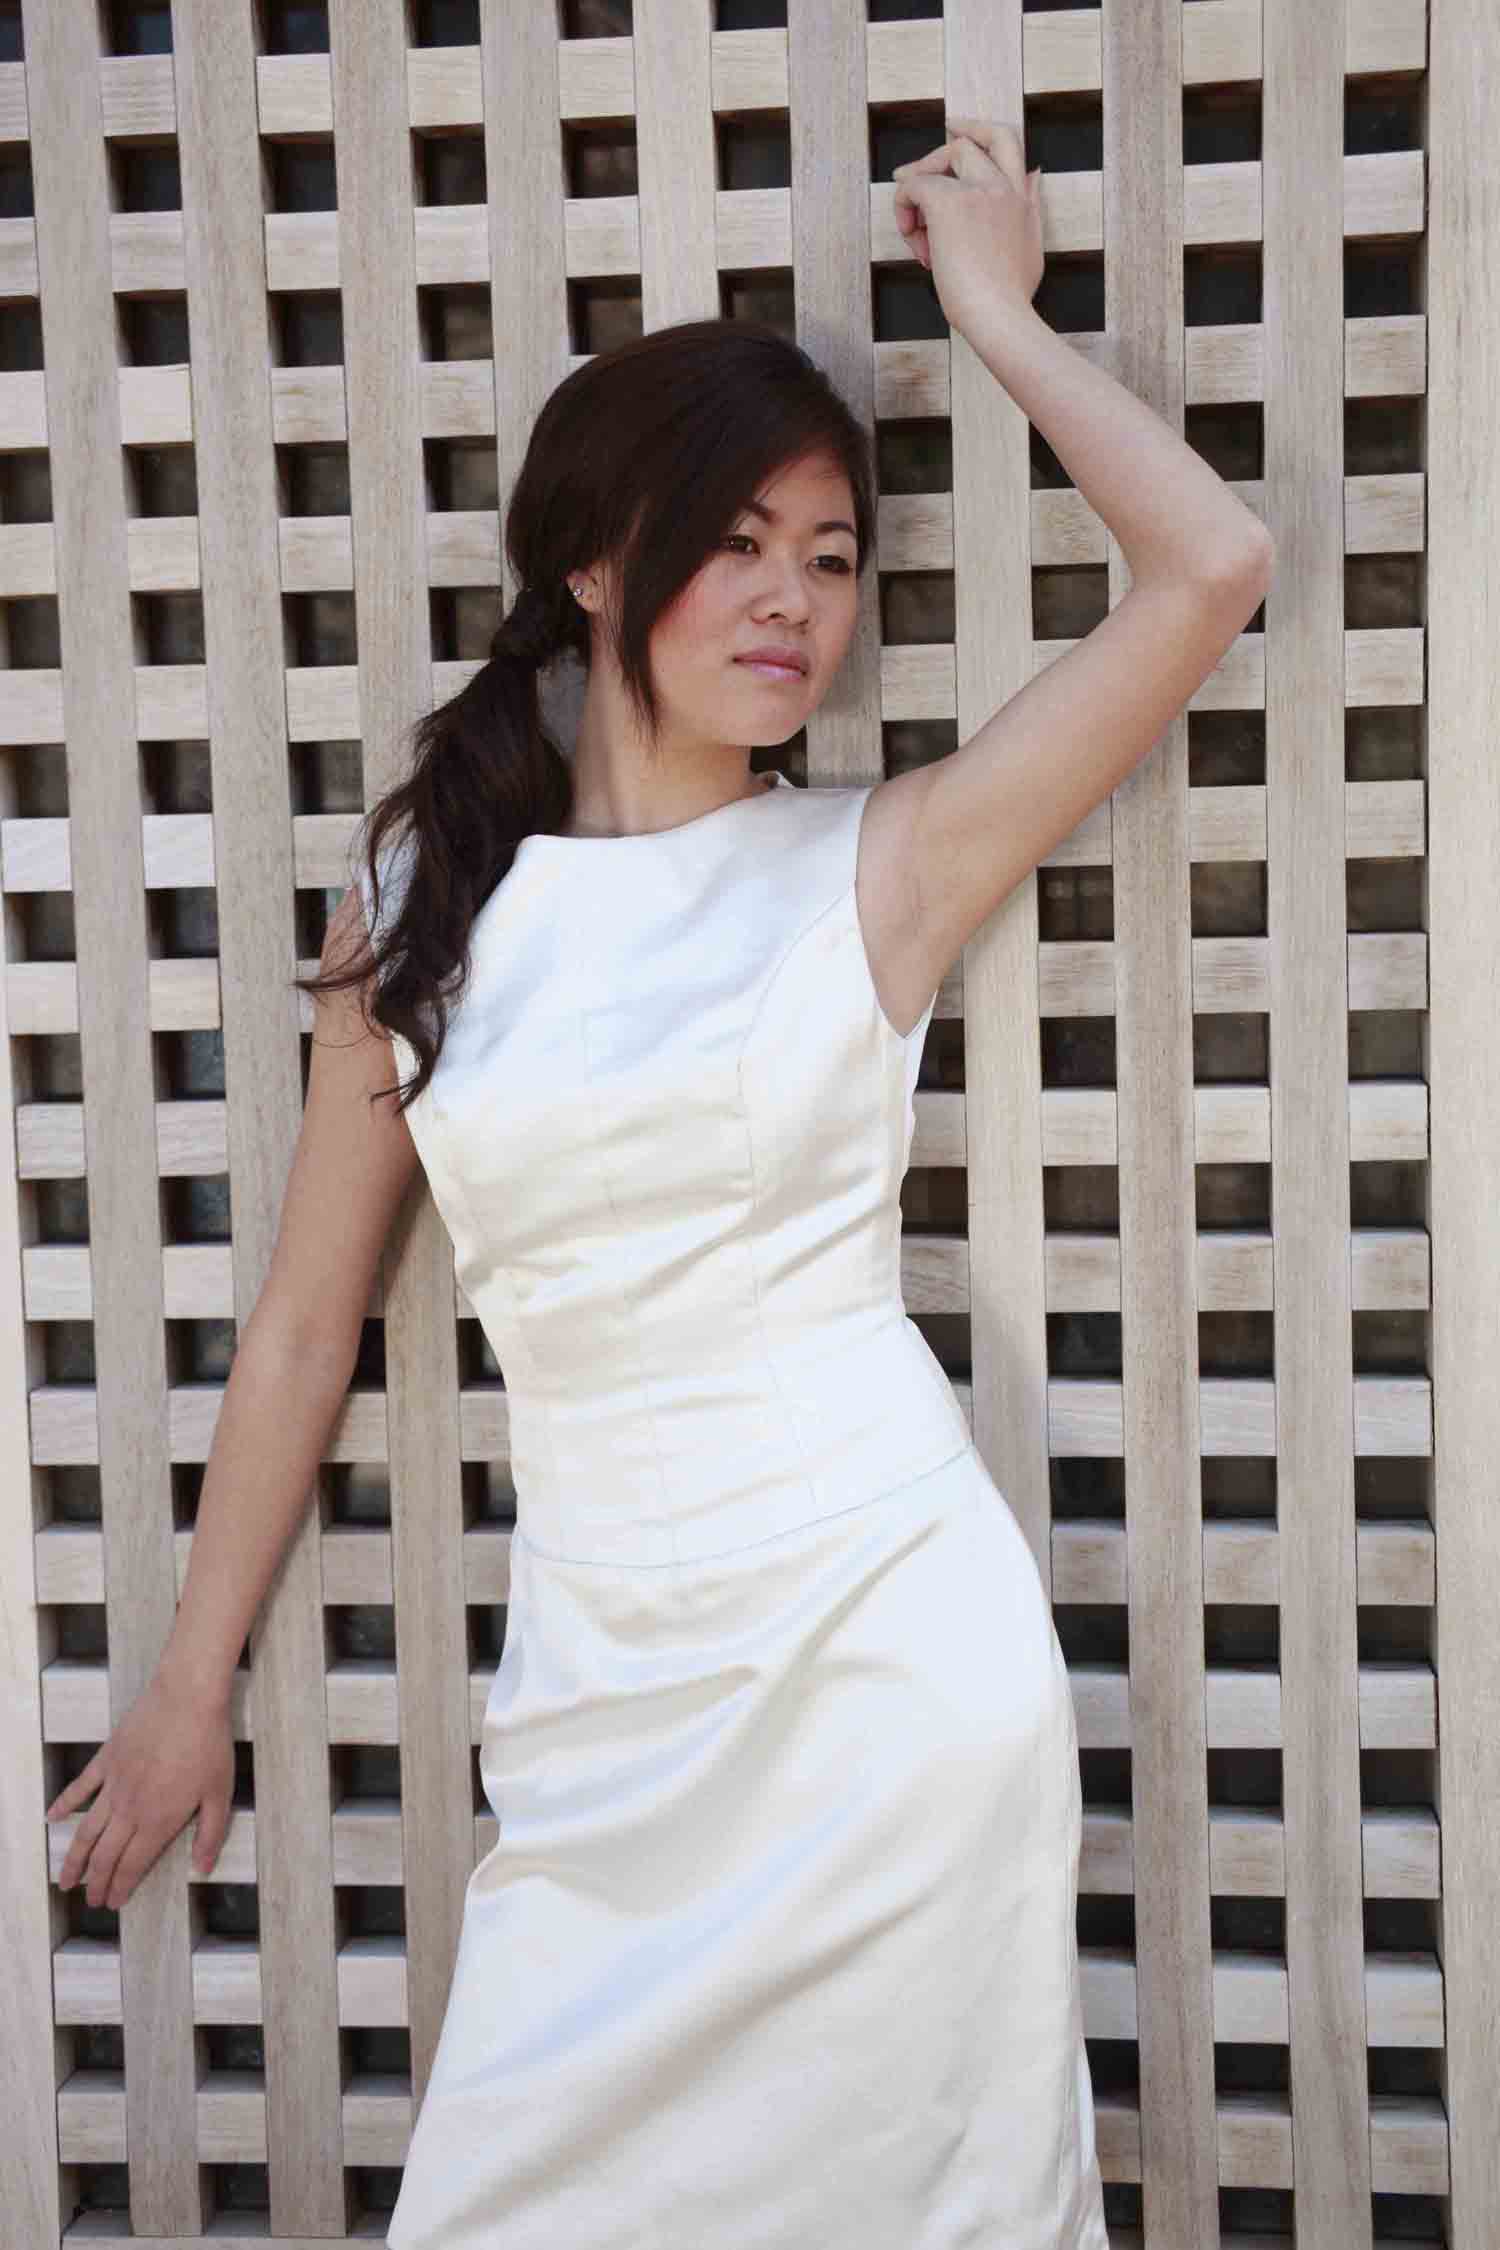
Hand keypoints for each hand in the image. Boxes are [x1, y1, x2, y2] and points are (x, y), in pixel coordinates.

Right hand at [44, 1666, 235, 1909]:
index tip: (112, 1903)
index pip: (132, 1865)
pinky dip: (64, 1804)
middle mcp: (130, 1809)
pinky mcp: (106, 1760)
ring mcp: (113, 1785)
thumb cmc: (209, 1745)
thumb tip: (202, 1869)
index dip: (120, 1887)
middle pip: (105, 1855)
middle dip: (96, 1882)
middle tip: (90, 1900)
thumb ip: (210, 1834)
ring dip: (75, 1858)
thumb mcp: (220, 1794)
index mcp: (158, 1821)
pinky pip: (80, 1787)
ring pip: (87, 1830)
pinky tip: (53, 1818)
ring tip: (65, 1880)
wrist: (186, 1697)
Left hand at [892, 118, 1043, 339]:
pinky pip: (913, 186)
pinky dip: (903, 208)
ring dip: (917, 194)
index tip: (954, 128)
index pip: (1005, 140)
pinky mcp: (949, 203)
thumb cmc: (1012, 297)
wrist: (1000, 317)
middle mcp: (1001, 185)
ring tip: (918, 236)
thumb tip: (1036, 173)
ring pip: (935, 165)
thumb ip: (1032, 206)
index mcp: (1020, 196)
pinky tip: (912, 238)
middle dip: (933, 161)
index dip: (976, 129)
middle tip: (908, 180)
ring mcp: (977, 191)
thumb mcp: (1032, 244)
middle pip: (965, 144)